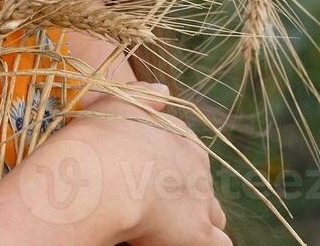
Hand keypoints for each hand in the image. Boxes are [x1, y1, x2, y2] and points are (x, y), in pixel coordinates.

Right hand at [73, 81, 229, 245]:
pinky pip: (218, 244)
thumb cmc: (101, 135)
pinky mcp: (199, 233)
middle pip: (200, 185)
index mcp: (179, 134)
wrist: (103, 173)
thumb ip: (142, 94)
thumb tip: (164, 89)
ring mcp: (201, 200)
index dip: (165, 169)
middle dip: (184, 197)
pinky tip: (182, 242)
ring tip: (166, 230)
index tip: (142, 177)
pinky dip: (204, 243)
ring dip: (197, 222)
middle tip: (153, 208)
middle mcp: (197, 165)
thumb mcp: (117, 100)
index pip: (185, 154)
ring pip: (214, 215)